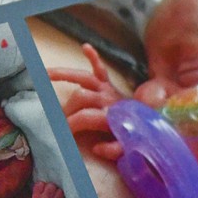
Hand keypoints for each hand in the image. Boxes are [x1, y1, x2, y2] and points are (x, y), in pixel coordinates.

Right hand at [46, 44, 127, 159]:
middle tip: (59, 120)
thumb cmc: (136, 136)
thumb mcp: (127, 149)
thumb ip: (113, 149)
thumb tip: (96, 148)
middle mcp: (107, 100)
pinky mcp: (109, 85)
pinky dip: (94, 57)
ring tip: (46, 74)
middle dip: (67, 108)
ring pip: (84, 78)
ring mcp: (108, 90)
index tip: (61, 134)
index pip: (83, 117)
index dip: (70, 124)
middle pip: (80, 97)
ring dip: (64, 74)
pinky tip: (86, 47)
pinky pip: (100, 68)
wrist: (151, 122)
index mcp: (110, 117)